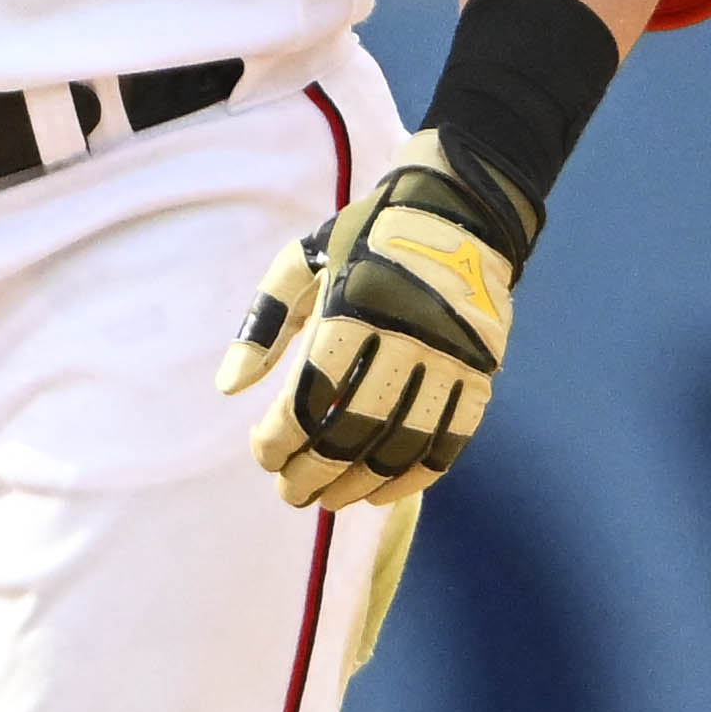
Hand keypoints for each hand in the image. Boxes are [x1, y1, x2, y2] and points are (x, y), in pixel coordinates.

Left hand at [221, 131, 531, 507]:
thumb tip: (229, 388)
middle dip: (312, 472)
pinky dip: (413, 477)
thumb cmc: (366, 237)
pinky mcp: (481, 373)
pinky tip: (380, 493)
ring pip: (400, 444)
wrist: (459, 212)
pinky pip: (449, 442)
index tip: (262, 452)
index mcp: (353, 305)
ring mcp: (450, 359)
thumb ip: (263, 323)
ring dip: (358, 484)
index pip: (310, 395)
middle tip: (289, 492)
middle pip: (352, 430)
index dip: (279, 438)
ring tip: (328, 499)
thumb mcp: (301, 261)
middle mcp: (406, 336)